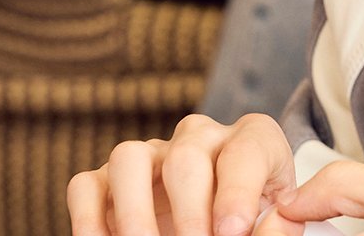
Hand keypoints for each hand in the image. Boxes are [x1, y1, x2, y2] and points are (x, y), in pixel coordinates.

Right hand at [67, 112, 295, 235]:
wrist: (224, 225)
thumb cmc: (251, 225)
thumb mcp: (272, 223)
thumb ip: (275, 227)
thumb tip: (277, 225)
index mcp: (252, 141)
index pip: (248, 149)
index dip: (238, 192)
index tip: (232, 232)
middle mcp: (201, 137)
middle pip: (187, 155)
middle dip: (189, 212)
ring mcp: (151, 154)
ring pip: (128, 158)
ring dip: (134, 215)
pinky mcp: (108, 180)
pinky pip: (86, 186)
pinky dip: (87, 221)